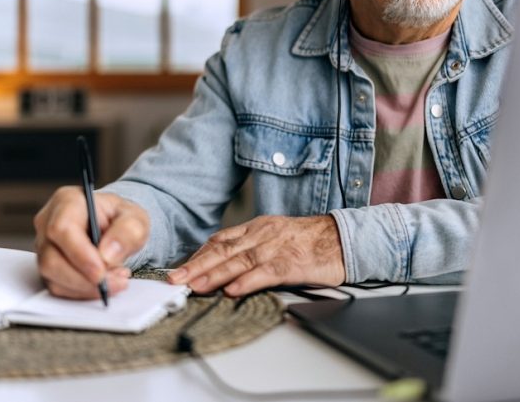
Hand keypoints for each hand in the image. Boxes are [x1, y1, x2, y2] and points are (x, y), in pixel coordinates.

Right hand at [34, 187, 149, 299]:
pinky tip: (104, 282)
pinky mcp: (48, 267)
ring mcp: (45, 246)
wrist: (116, 229)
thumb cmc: (121, 219)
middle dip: (84, 279)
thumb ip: (128, 231)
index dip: (79, 254)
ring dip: (86, 287)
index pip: (62, 229)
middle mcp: (48, 222)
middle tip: (115, 282)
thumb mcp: (135, 219)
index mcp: (68, 201)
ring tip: (116, 279)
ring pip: (52, 277)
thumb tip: (108, 254)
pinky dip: (83, 291)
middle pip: (51, 258)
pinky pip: (58, 287)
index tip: (101, 272)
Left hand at [168, 215, 344, 296]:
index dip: (199, 255)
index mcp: (258, 227)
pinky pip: (266, 272)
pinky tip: (232, 291)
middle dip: (197, 266)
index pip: (220, 240)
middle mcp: (263, 235)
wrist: (344, 239)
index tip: (181, 269)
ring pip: (239, 261)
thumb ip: (251, 248)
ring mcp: (277, 248)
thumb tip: (225, 268)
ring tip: (195, 286)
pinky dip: (247, 282)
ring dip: (214, 275)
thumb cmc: (311, 241)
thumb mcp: (276, 236)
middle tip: (176, 279)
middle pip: (223, 250)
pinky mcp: (292, 263)